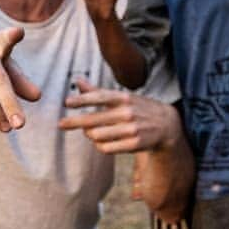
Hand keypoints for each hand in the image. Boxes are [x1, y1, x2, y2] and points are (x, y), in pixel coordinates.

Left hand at [58, 78, 177, 152]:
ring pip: (97, 135)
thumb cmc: (137, 109)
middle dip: (74, 121)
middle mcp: (127, 112)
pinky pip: (106, 148)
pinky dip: (99, 146)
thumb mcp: (121, 97)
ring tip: (90, 132)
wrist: (167, 125)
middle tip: (61, 124)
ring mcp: (131, 129)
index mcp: (123, 98)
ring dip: (90, 135)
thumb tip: (77, 80)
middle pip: (93, 119)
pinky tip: (100, 142)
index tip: (66, 102)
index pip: (99, 97)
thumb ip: (97, 91)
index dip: (82, 100)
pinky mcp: (134, 144)